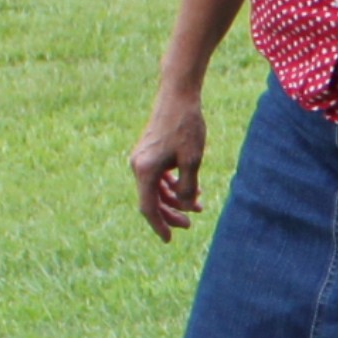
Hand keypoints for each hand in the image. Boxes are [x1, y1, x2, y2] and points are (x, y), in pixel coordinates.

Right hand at [131, 85, 206, 240]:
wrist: (177, 97)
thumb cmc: (186, 128)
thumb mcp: (192, 162)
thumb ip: (187, 188)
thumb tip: (185, 206)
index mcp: (145, 171)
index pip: (149, 208)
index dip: (159, 226)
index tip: (169, 240)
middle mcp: (138, 165)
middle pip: (152, 200)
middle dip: (171, 214)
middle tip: (190, 225)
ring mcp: (141, 158)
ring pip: (156, 189)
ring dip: (175, 199)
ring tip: (198, 205)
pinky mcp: (148, 152)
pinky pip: (157, 177)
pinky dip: (172, 185)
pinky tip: (192, 187)